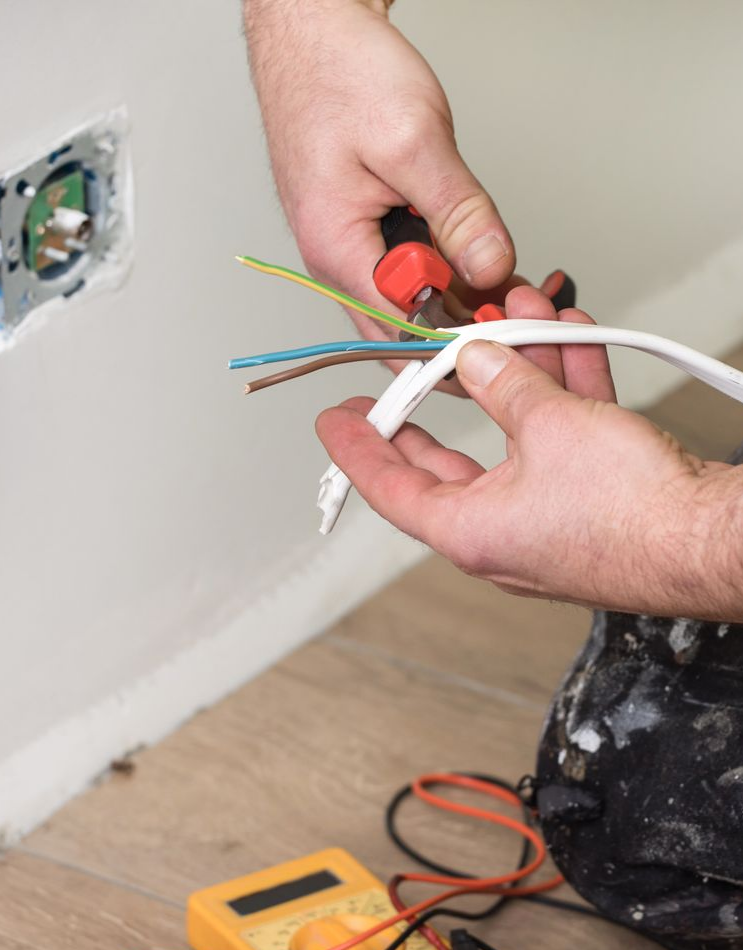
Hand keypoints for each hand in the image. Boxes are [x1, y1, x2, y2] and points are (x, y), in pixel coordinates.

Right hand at [243, 0, 515, 340]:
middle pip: (407, 329)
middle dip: (465, 320)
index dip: (460, 332)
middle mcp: (336, 261)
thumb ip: (457, 212)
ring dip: (460, 293)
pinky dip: (446, 267)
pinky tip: (479, 254)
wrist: (310, 31)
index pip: (404, 330)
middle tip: (519, 301)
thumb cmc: (339, 73)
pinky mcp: (363, 231)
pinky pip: (407, 270)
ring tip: (506, 275)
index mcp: (338, 251)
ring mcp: (348, 248)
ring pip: (411, 300)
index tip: (507, 316)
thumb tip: (490, 267)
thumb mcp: (413, 140)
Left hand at [316, 286, 741, 619]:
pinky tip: (570, 344)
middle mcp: (498, 533)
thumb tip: (477, 359)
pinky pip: (558, 443)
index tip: (334, 421)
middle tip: (410, 370)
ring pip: (513, 439)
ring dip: (517, 378)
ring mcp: (543, 520)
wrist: (707, 539)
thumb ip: (505, 385)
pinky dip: (562, 396)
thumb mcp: (551, 427)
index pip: (390, 488)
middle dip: (439, 399)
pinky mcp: (586, 505)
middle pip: (449, 461)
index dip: (357, 449)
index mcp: (469, 531)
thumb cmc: (632, 515)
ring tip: (514, 319)